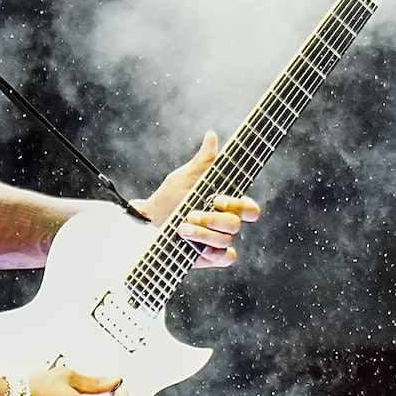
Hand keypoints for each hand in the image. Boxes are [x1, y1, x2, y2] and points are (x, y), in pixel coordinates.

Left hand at [132, 131, 262, 268]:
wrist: (146, 222)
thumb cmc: (169, 197)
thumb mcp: (184, 177)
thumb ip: (203, 160)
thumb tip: (211, 135)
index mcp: (225, 204)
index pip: (249, 208)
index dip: (238, 205)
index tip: (217, 198)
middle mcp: (224, 223)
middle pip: (235, 224)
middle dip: (212, 220)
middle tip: (190, 214)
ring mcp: (217, 242)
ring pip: (225, 242)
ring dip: (204, 235)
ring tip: (181, 227)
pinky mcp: (208, 258)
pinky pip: (224, 259)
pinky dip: (216, 255)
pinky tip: (198, 249)